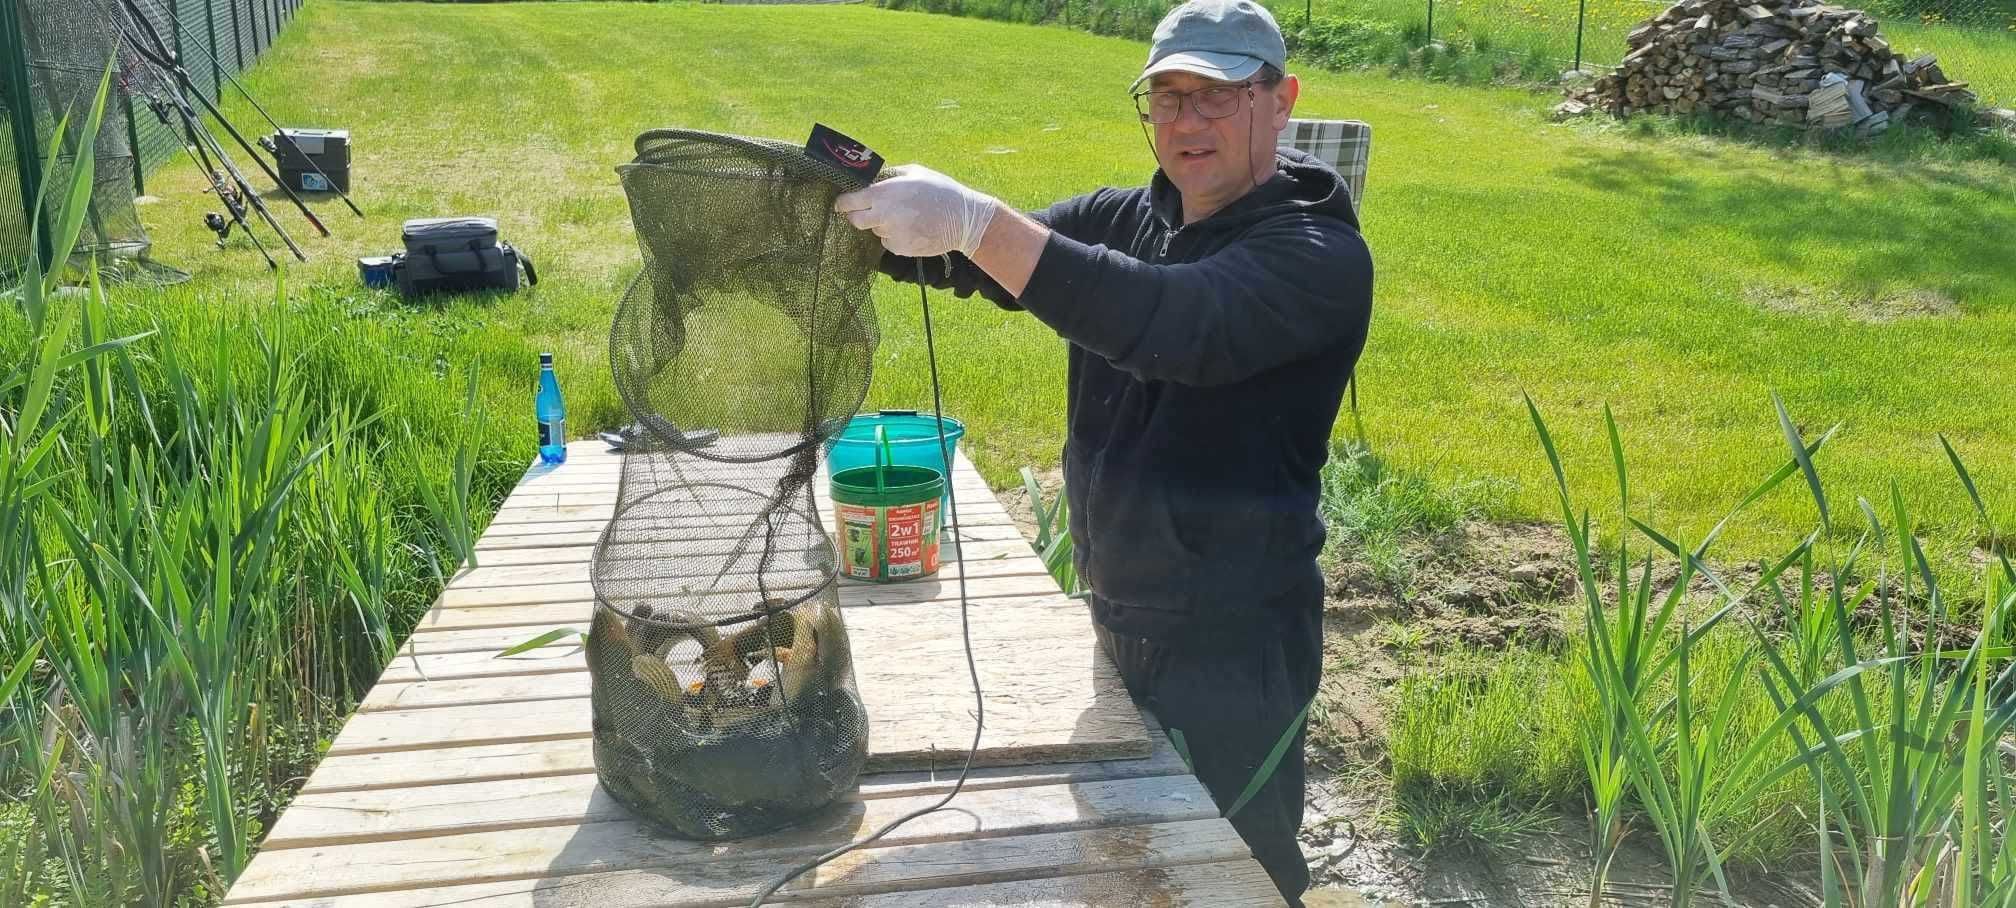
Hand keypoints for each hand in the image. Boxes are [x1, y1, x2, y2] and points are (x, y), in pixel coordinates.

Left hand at [833, 164, 998, 257]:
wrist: (963, 219)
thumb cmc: (939, 190)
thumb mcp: (914, 172)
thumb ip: (889, 176)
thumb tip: (873, 179)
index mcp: (884, 194)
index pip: (849, 202)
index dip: (842, 203)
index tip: (841, 203)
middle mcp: (883, 216)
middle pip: (855, 220)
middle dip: (856, 215)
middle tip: (866, 210)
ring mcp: (891, 234)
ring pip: (875, 230)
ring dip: (881, 224)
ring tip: (904, 216)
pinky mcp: (900, 248)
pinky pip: (888, 241)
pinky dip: (894, 236)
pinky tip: (912, 228)